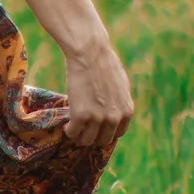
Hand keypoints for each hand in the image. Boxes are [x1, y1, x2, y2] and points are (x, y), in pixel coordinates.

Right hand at [60, 37, 132, 151]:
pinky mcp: (80, 116)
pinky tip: (66, 124)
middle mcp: (114, 118)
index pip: (117, 134)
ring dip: (79, 136)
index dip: (105, 132)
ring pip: (86, 140)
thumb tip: (116, 111)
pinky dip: (68, 130)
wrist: (90, 53)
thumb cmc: (104, 63)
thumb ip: (120, 102)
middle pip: (102, 140)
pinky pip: (73, 132)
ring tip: (73, 127)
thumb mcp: (121, 85)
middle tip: (82, 129)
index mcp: (127, 112)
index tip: (96, 128)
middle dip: (92, 136)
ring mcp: (97, 118)